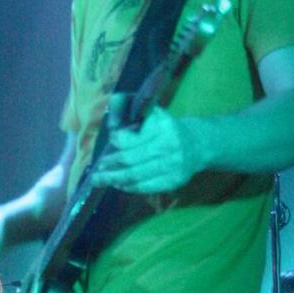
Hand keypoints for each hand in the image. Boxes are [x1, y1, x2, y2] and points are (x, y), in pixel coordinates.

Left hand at [91, 105, 209, 194]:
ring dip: (115, 179)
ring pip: (136, 176)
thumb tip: (110, 115)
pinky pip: (146, 187)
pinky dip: (129, 187)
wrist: (197, 144)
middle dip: (110, 166)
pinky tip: (119, 184)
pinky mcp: (174, 180)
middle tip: (96, 171)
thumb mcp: (150, 110)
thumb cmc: (165, 126)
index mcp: (162, 126)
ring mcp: (173, 166)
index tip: (110, 140)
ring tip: (101, 180)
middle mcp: (169, 146)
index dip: (117, 141)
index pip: (132, 139)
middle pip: (131, 160)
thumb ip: (127, 105)